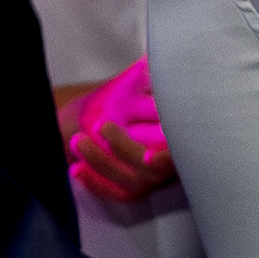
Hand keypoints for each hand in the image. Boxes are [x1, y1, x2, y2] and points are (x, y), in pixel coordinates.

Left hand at [60, 62, 177, 202]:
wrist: (141, 117)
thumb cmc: (149, 95)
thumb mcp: (149, 83)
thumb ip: (154, 79)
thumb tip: (152, 63)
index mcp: (184, 140)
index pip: (179, 154)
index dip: (168, 160)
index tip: (150, 157)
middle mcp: (173, 164)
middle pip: (151, 169)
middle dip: (124, 150)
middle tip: (103, 127)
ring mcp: (154, 179)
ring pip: (131, 181)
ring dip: (102, 163)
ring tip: (78, 142)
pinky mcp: (135, 188)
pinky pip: (116, 193)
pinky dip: (95, 184)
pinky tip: (75, 169)